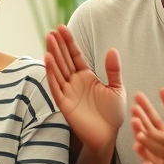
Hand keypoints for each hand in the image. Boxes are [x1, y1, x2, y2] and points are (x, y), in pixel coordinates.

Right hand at [44, 25, 124, 155]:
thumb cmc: (112, 114)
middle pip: (64, 60)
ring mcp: (68, 92)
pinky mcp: (64, 104)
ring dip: (53, 55)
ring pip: (58, 70)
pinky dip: (51, 73)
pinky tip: (47, 60)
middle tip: (52, 31)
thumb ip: (113, 70)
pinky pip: (55, 86)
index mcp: (86, 76)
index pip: (75, 55)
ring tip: (49, 40)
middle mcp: (74, 82)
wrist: (109, 136)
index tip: (62, 28)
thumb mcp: (116, 88)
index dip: (69, 42)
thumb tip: (112, 50)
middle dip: (58, 45)